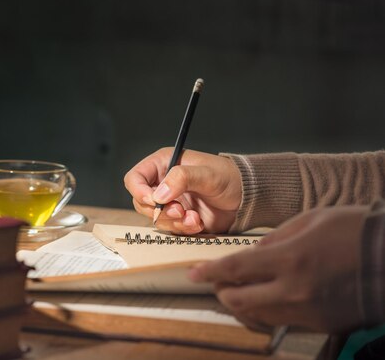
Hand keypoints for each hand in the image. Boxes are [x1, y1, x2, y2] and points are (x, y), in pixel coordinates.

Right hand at [123, 148, 241, 233]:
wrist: (247, 198)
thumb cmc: (229, 177)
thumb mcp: (206, 173)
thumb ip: (181, 178)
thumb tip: (160, 194)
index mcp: (163, 165)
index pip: (135, 178)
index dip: (139, 190)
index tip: (153, 200)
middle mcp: (162, 183)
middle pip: (141, 202)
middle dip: (160, 210)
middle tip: (179, 211)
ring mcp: (170, 202)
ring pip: (154, 218)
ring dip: (173, 222)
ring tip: (193, 218)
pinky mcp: (179, 218)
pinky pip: (170, 229)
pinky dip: (183, 229)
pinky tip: (198, 223)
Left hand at [188, 205, 369, 332]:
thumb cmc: (353, 230)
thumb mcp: (309, 221)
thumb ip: (273, 240)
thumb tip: (250, 254)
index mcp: (288, 259)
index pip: (234, 269)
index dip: (209, 272)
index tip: (192, 273)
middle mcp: (293, 291)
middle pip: (239, 301)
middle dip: (221, 291)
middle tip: (217, 281)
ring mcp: (307, 312)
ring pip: (257, 316)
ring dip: (241, 303)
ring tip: (238, 289)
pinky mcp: (321, 324)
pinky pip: (281, 321)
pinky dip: (266, 311)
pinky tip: (267, 298)